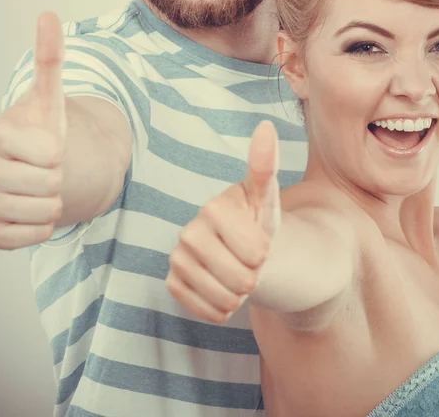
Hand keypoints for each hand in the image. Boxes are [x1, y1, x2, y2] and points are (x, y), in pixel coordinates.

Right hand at [0, 12, 66, 248]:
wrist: (30, 168)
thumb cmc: (41, 131)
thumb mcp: (49, 97)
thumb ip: (50, 59)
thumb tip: (49, 14)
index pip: (51, 154)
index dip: (59, 151)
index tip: (46, 145)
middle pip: (49, 185)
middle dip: (58, 178)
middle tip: (44, 170)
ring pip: (43, 213)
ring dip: (53, 203)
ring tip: (39, 188)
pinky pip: (29, 239)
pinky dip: (41, 228)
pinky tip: (30, 210)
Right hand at [166, 120, 279, 322]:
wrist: (238, 248)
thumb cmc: (256, 221)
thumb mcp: (266, 198)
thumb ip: (265, 165)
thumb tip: (266, 125)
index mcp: (213, 207)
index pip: (257, 253)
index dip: (265, 252)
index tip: (258, 238)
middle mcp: (188, 231)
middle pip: (242, 281)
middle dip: (254, 275)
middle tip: (248, 259)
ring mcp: (177, 258)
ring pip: (226, 300)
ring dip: (240, 294)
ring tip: (235, 271)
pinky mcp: (172, 283)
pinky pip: (207, 312)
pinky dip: (222, 307)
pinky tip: (220, 286)